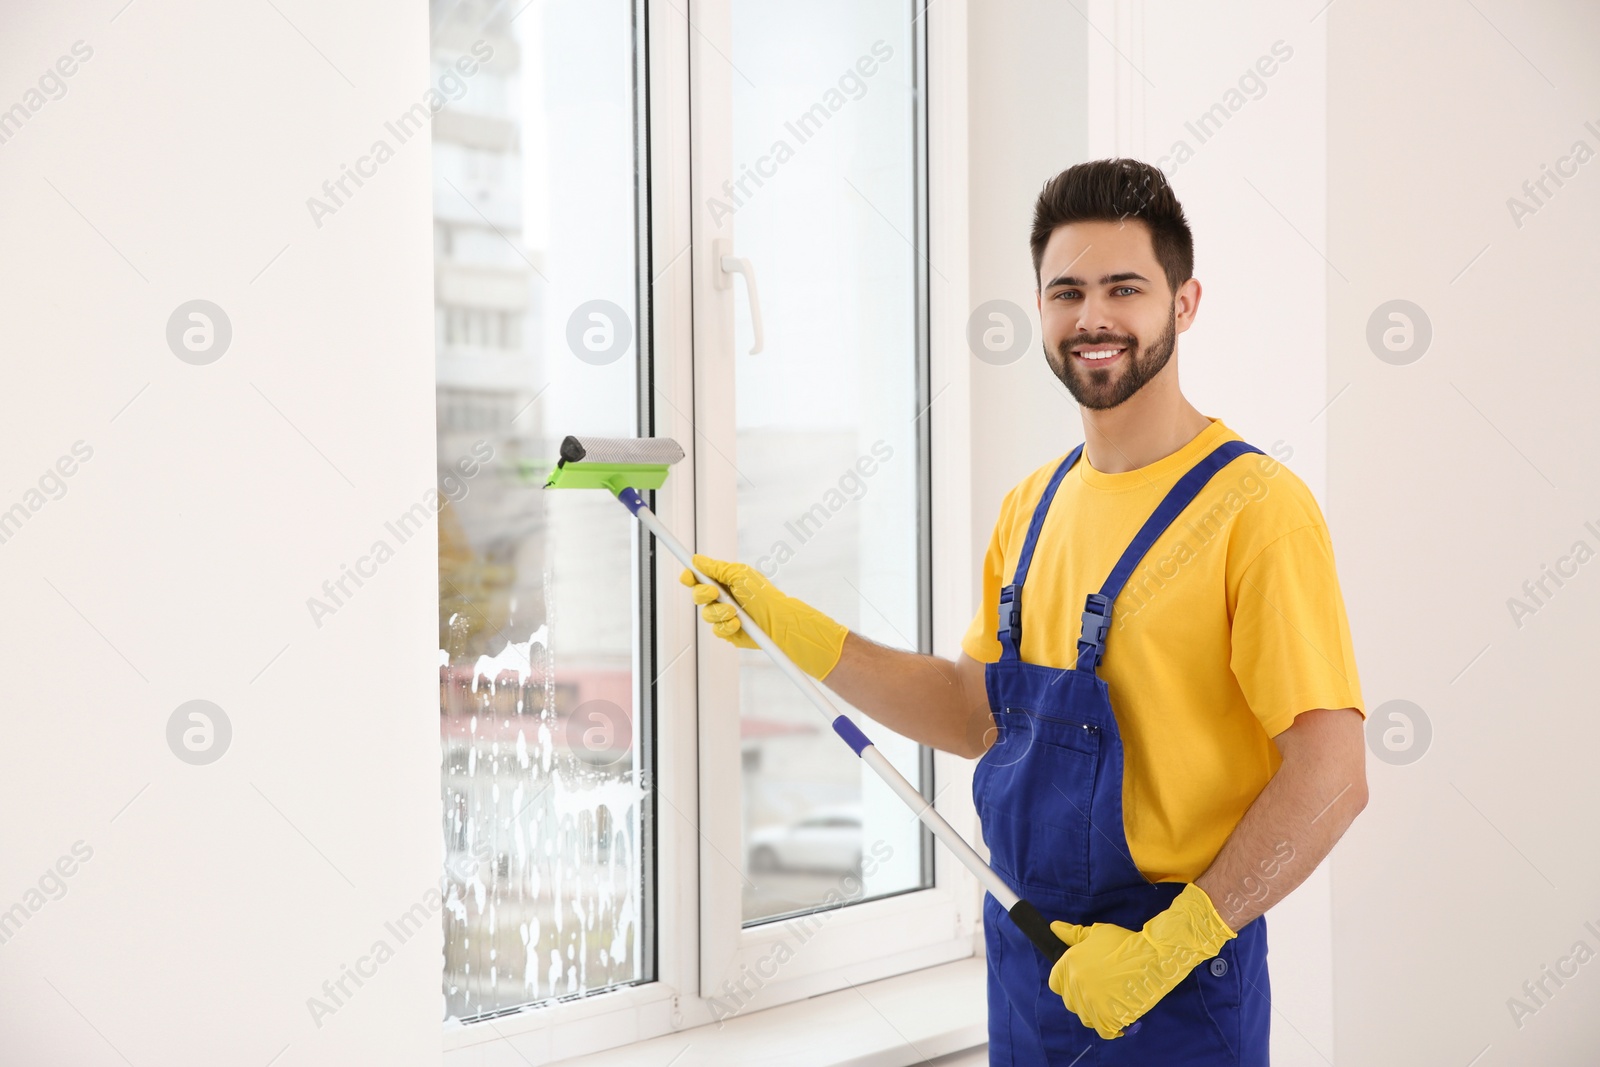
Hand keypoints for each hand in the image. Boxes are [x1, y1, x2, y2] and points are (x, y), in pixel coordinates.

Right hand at [678, 554, 848, 679]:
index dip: (689, 577)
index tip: (688, 577)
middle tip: (715, 593)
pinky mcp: (727, 631)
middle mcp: (721, 597)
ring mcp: (723, 615)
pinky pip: (716, 630)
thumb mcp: (739, 574)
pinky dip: (726, 626)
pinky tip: (738, 623)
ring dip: (718, 612)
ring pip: (705, 614)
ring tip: (735, 611)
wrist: (777, 620)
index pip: (698, 578)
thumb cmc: (763, 595)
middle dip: (703, 594)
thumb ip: (716, 568)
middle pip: (696, 595)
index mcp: (723, 581)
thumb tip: (697, 560)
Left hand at [1047, 882, 1235, 1038]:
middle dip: (1083, 998)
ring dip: (1097, 1013)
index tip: (1085, 982)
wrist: (1152, 956)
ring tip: (1113, 1002)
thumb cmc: (1125, 943)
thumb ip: (1073, 934)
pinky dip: (1111, 1027)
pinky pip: (1103, 1030)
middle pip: (1070, 1002)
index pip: (1056, 983)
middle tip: (1103, 991)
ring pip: (1086, 1017)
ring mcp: (1090, 1001)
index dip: (1068, 984)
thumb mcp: (1097, 933)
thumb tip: (1054, 927)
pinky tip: (1120, 1017)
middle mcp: (1075, 982)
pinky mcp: (1107, 1016)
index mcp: (1069, 963)